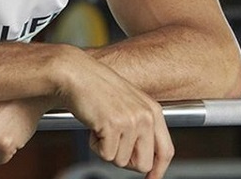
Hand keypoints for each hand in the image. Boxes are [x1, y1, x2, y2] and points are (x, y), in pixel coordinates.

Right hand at [62, 55, 173, 178]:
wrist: (75, 72)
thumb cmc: (95, 87)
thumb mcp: (127, 103)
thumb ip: (141, 126)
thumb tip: (144, 159)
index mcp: (152, 110)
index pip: (165, 151)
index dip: (158, 170)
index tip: (151, 178)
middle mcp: (146, 116)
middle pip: (143, 164)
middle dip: (125, 160)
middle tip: (111, 142)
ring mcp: (131, 121)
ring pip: (121, 161)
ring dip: (106, 148)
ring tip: (100, 125)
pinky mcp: (113, 125)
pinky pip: (106, 155)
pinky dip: (94, 145)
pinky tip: (93, 124)